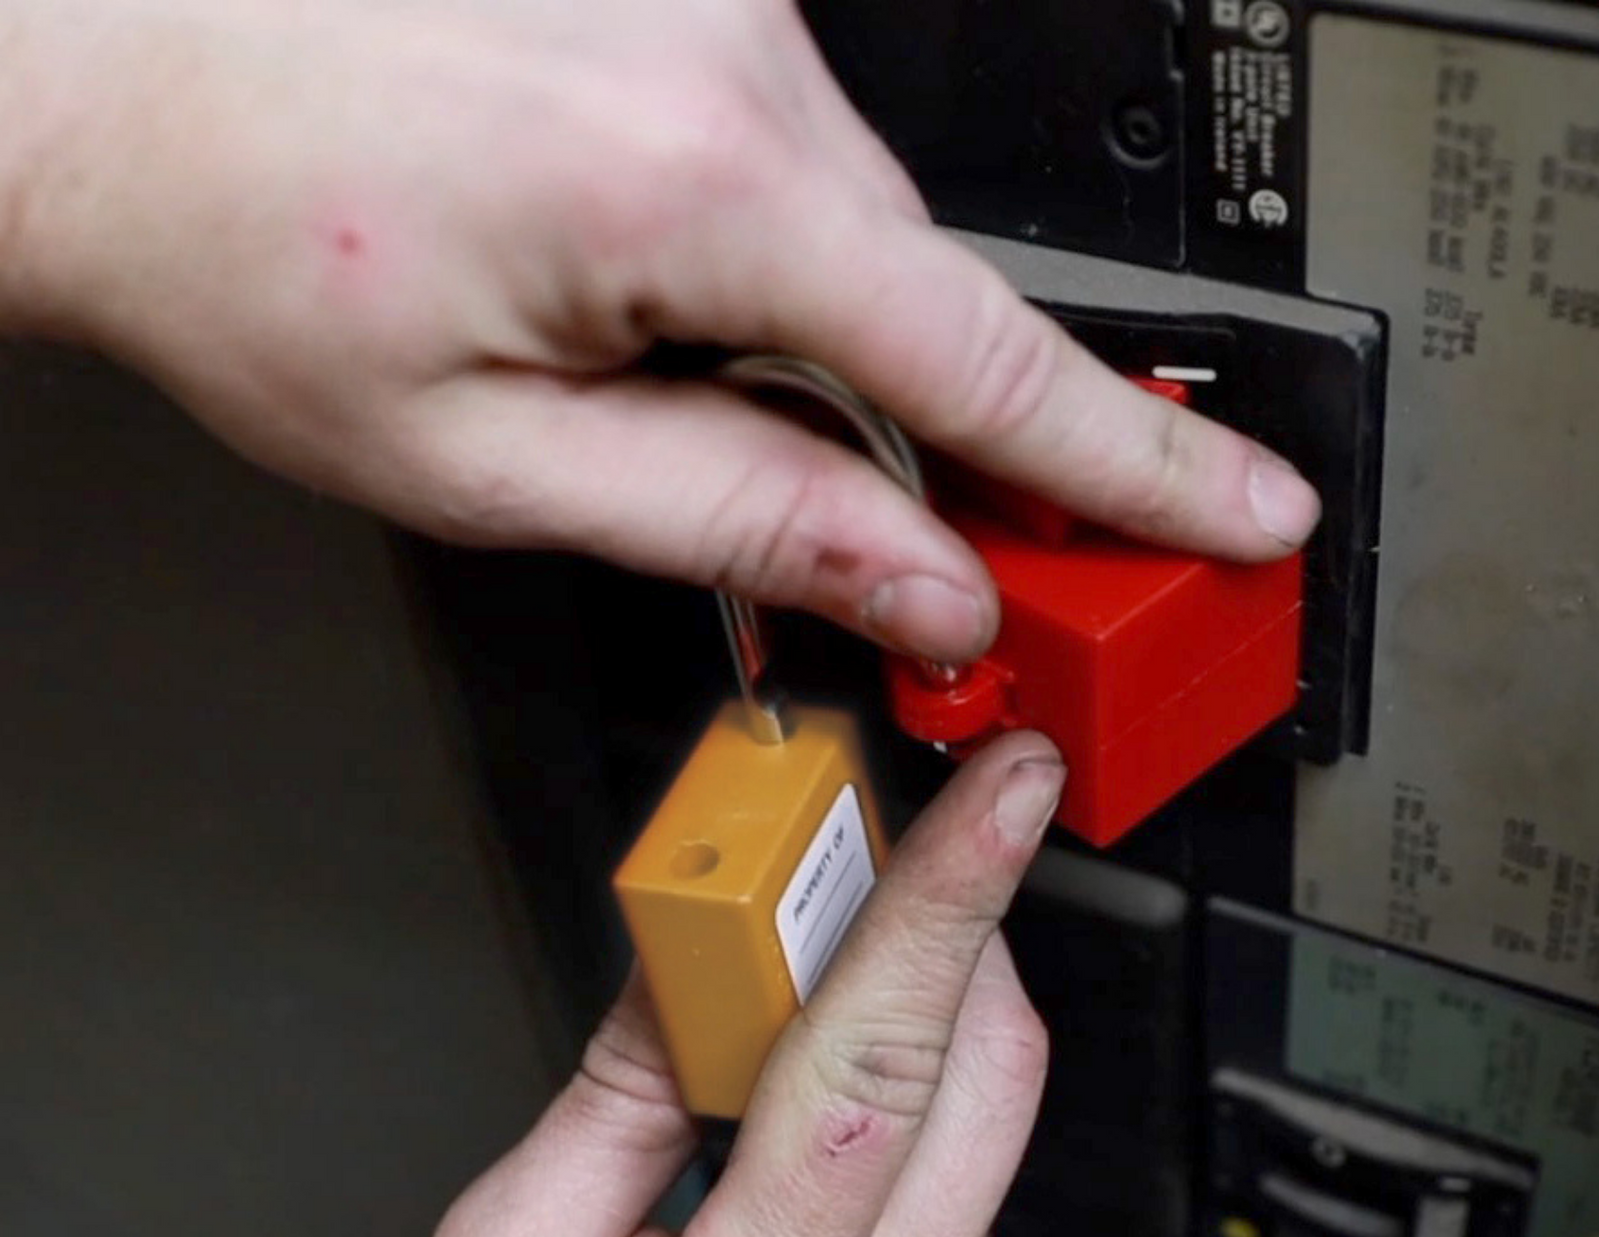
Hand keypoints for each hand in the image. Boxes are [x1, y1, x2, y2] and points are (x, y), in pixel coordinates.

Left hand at [1, 0, 1319, 661]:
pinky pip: (794, 165)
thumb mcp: (497, 467)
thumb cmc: (243, 248)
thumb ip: (743, 520)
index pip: (987, 366)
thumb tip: (921, 583)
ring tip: (664, 404)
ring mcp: (708, 6)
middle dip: (961, 452)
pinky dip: (772, 268)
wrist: (91, 66)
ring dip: (823, 354)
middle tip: (976, 579)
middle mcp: (726, 58)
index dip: (1140, 468)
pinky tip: (657, 309)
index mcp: (685, 185)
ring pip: (862, 240)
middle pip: (933, 306)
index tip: (1248, 516)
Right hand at [399, 734, 1062, 1236]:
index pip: (883, 1068)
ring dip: (940, 985)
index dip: (947, 904)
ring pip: (995, 1103)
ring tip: (844, 924)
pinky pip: (968, 1159)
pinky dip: (923, 1068)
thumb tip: (689, 962)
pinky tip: (840, 1044)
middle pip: (985, 1063)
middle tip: (889, 826)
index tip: (1003, 795)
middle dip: (956, 912)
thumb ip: (612, 1101)